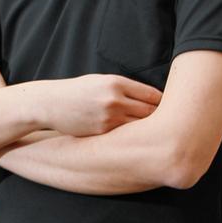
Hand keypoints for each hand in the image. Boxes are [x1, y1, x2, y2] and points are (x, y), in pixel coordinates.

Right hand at [43, 73, 161, 136]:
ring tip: (159, 136)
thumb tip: (151, 99)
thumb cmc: (77, 92)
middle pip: (152, 111)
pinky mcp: (103, 131)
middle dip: (162, 119)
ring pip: (141, 126)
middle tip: (171, 126)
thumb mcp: (100, 81)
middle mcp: (115, 99)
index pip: (153, 95)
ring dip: (150, 131)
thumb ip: (124, 88)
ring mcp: (109, 116)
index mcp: (116, 82)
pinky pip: (127, 136)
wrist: (50, 104)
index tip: (170, 110)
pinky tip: (138, 141)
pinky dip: (134, 138)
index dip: (165, 104)